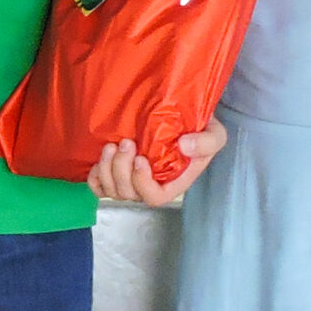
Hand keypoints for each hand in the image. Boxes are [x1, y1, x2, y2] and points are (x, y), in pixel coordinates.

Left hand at [86, 119, 227, 207]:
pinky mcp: (117, 170)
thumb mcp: (214, 133)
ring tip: (112, 145)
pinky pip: (98, 186)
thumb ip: (207, 142)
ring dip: (107, 169)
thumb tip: (184, 146)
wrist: (179, 113)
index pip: (154, 197)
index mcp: (172, 183)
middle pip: (129, 194)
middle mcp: (150, 184)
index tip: (141, 159)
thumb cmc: (197, 128)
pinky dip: (95, 177)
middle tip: (126, 142)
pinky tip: (99, 160)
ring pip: (112, 190)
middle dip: (122, 170)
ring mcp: (131, 179)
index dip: (143, 183)